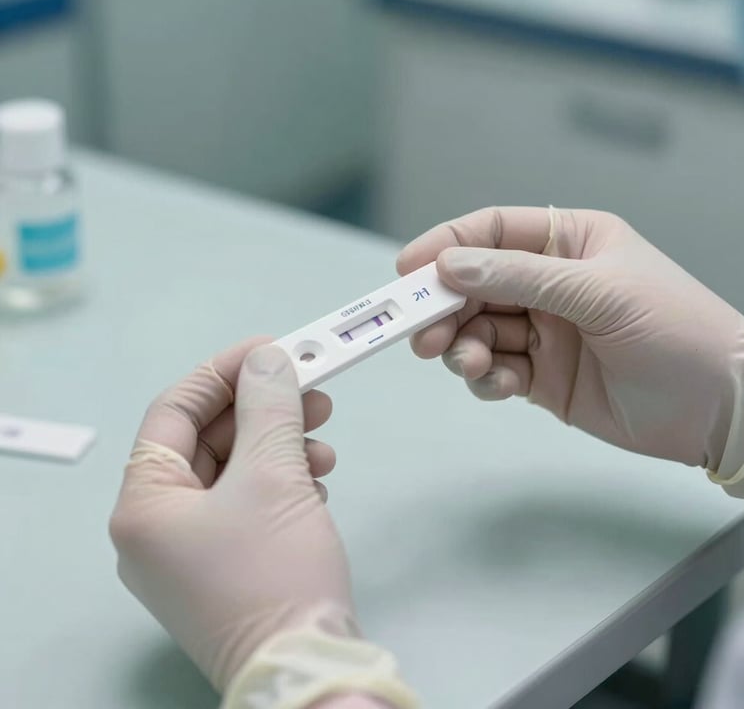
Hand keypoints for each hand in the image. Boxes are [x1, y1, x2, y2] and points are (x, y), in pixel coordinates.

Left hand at [110, 339, 354, 691]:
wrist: (307, 670)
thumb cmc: (275, 570)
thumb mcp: (274, 475)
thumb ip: (268, 406)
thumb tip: (268, 359)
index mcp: (144, 504)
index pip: (174, 412)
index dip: (223, 373)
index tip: (271, 349)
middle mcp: (155, 528)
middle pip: (208, 442)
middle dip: (263, 411)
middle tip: (312, 390)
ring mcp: (188, 553)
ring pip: (232, 473)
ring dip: (279, 447)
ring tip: (324, 443)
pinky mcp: (223, 568)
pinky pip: (246, 505)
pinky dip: (280, 483)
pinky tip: (315, 483)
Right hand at [398, 207, 743, 471]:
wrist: (719, 408)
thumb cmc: (674, 329)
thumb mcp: (597, 292)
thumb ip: (520, 277)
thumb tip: (449, 266)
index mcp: (567, 242)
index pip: (492, 232)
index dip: (446, 246)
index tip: (407, 270)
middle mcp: (549, 283)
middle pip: (474, 285)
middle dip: (445, 308)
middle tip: (423, 335)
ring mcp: (543, 331)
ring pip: (478, 331)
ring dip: (463, 347)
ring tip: (471, 363)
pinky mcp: (541, 377)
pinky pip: (495, 369)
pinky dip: (487, 377)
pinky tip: (503, 384)